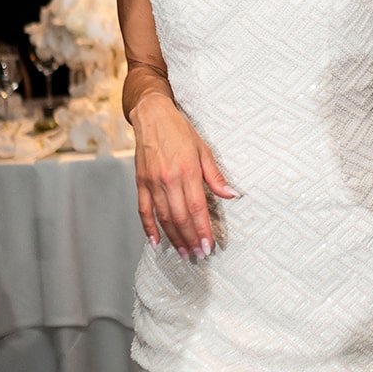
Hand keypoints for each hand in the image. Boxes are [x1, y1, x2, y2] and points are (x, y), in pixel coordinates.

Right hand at [129, 94, 236, 257]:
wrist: (152, 117)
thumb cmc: (180, 132)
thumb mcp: (204, 149)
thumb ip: (215, 176)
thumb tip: (232, 195)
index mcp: (187, 171)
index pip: (197, 208)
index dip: (203, 229)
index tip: (209, 245)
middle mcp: (168, 180)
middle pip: (180, 217)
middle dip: (190, 239)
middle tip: (198, 254)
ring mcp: (152, 183)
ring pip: (164, 217)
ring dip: (174, 237)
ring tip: (183, 252)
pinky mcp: (140, 183)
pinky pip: (144, 210)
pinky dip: (149, 227)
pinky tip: (155, 242)